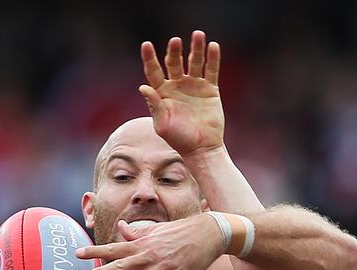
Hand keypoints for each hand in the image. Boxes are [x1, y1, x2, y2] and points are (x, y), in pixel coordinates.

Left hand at [76, 213, 223, 269]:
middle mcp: (149, 255)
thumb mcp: (157, 229)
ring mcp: (163, 266)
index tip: (77, 253)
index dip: (95, 250)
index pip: (114, 247)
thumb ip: (137, 232)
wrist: (210, 231)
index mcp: (143, 244)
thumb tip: (120, 227)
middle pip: (121, 264)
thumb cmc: (182, 230)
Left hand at [139, 30, 224, 156]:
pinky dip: (212, 58)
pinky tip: (213, 46)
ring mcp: (194, 86)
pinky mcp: (210, 90)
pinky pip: (211, 70)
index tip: (146, 45)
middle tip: (175, 42)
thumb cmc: (179, 140)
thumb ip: (154, 106)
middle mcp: (177, 86)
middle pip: (174, 62)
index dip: (149, 58)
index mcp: (162, 93)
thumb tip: (143, 87)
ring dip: (196, 48)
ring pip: (194, 62)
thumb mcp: (163, 125)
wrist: (202, 148)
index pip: (153, 71)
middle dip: (174, 51)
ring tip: (198, 35)